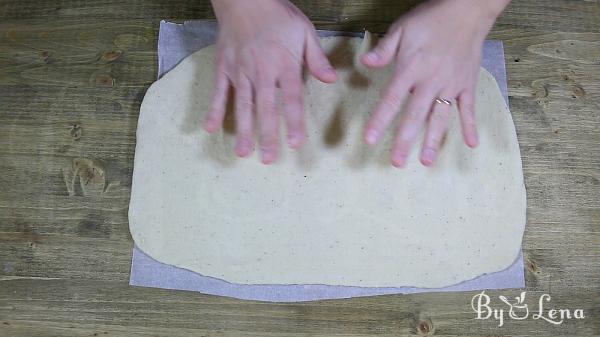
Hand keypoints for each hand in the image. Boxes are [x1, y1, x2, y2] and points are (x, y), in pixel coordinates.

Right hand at [205, 0, 336, 163]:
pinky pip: (219, 92)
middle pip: (265, 109)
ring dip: (243, 130)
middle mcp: (261, 72)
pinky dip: (214, 110)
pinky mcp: (224, 68)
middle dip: (267, 136)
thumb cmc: (278, 15)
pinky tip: (211, 129)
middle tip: (268, 159)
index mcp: (284, 65)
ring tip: (243, 153)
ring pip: (242, 105)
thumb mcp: (305, 31)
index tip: (294, 143)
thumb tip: (331, 79)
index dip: (292, 122)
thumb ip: (316, 58)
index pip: (291, 99)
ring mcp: (240, 71)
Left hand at [361, 0, 508, 166]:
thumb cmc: (431, 19)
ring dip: (433, 140)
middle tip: (396, 162)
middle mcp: (432, 79)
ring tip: (426, 162)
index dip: (380, 120)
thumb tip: (366, 64)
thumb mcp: (402, 28)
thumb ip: (384, 49)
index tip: (370, 139)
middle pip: (416, 115)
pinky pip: (469, 108)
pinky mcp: (468, 83)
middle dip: (405, 140)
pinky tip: (471, 144)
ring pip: (441, 116)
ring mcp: (452, 83)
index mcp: (412, 67)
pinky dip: (471, 126)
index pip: (392, 99)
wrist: (467, 9)